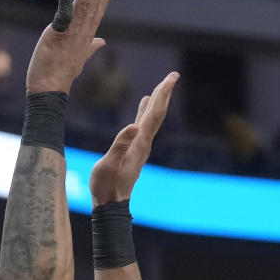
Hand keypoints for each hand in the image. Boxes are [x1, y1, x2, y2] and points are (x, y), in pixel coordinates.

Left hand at [26, 0, 121, 95]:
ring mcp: (72, 32)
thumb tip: (102, 41)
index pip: (100, 6)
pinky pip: (64, 12)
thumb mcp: (79, 58)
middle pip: (97, 0)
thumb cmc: (60, 73)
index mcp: (87, 33)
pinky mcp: (58, 34)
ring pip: (85, 3)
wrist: (49, 90)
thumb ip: (91, 46)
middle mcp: (83, 30)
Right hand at [89, 71, 178, 202]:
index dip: (162, 95)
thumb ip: (119, 145)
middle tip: (173, 75)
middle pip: (157, 114)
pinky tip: (144, 105)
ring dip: (157, 101)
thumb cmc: (106, 185)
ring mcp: (140, 147)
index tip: (171, 78)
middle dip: (164, 94)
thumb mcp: (109, 165)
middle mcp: (143, 143)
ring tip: (161, 86)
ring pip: (151, 119)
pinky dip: (145, 112)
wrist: (111, 204)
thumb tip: (133, 126)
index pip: (154, 115)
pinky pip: (143, 126)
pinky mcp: (134, 150)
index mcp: (139, 143)